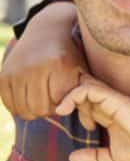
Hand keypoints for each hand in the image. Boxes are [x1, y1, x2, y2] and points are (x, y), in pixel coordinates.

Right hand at [0, 1, 85, 118]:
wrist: (47, 32)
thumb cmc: (71, 57)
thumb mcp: (83, 73)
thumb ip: (87, 100)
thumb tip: (91, 127)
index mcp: (59, 67)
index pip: (59, 104)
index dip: (64, 105)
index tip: (66, 96)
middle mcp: (36, 68)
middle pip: (40, 109)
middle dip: (48, 109)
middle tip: (53, 99)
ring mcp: (16, 71)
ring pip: (23, 110)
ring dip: (33, 109)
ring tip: (42, 97)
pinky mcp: (3, 75)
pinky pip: (8, 104)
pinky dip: (18, 105)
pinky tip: (29, 95)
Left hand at [55, 76, 129, 160]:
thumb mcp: (113, 158)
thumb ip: (93, 158)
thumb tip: (71, 157)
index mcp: (112, 116)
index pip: (91, 104)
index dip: (81, 111)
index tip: (87, 127)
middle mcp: (110, 106)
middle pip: (85, 93)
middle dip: (71, 101)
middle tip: (66, 114)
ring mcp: (111, 101)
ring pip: (83, 87)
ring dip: (68, 96)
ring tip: (61, 110)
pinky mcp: (112, 99)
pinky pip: (86, 90)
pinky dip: (72, 96)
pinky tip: (64, 109)